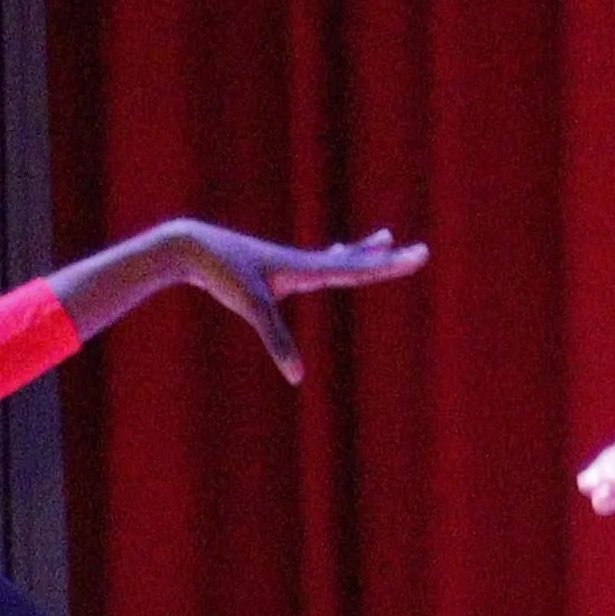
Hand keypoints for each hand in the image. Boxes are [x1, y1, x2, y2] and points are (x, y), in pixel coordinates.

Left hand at [58, 219, 426, 380]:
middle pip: (356, 260)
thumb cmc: (222, 274)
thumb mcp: (252, 307)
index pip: (358, 268)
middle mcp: (304, 262)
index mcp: (306, 268)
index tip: (420, 254)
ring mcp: (291, 263)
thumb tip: (297, 377)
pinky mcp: (276, 269)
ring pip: (337, 257)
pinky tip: (335, 255)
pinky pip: (316, 264)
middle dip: (386, 259)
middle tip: (420, 251)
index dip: (390, 265)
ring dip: (362, 251)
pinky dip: (333, 260)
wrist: (193, 247)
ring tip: (383, 238)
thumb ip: (277, 342)